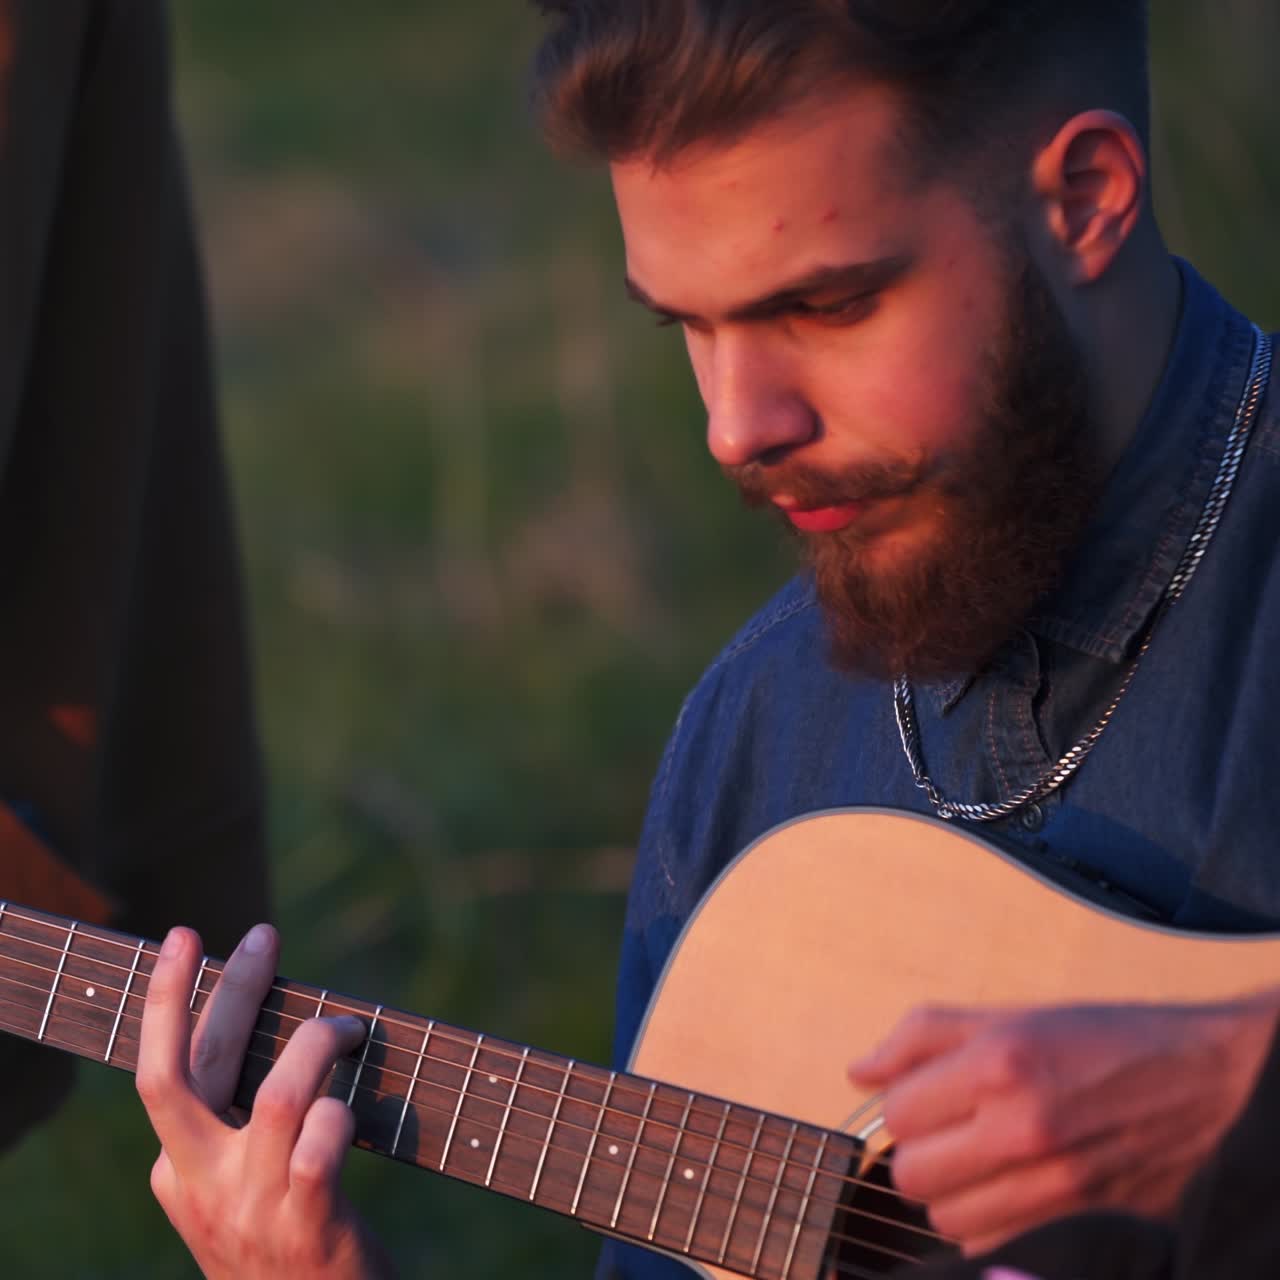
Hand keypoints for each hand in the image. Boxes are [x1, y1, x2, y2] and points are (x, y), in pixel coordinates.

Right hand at [137, 923, 397, 1278]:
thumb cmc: (285, 1243)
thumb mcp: (238, 1190)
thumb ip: (236, 1128)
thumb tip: (277, 1025)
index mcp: (177, 1172)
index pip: (163, 1070)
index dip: (172, 1001)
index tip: (187, 940)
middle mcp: (202, 1187)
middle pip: (191, 1069)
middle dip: (227, 990)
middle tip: (262, 934)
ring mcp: (251, 1210)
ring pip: (274, 1096)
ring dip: (316, 1044)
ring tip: (347, 1028)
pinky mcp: (307, 1227)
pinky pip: (319, 1148)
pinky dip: (340, 1114)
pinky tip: (353, 1109)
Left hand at [850, 995, 1279, 1255]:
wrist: (1210, 1084)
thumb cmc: (1109, 1041)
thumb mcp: (1013, 1015)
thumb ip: (924, 1036)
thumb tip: (858, 1069)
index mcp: (999, 1061)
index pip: (895, 1109)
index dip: (905, 1103)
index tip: (929, 1097)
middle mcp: (1021, 1126)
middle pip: (911, 1173)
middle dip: (920, 1151)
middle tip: (950, 1131)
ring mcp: (1051, 1185)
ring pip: (944, 1219)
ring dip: (950, 1192)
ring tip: (981, 1160)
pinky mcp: (1076, 1226)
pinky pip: (990, 1247)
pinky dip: (986, 1225)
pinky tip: (1009, 1190)